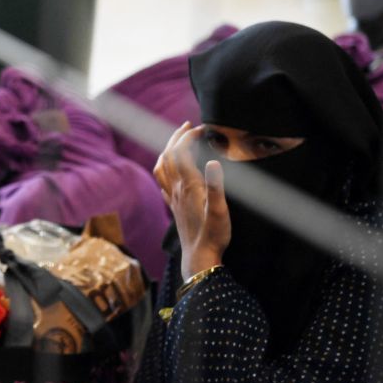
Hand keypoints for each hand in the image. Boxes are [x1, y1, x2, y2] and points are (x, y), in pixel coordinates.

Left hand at [153, 122, 230, 278]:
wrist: (199, 257)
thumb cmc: (213, 235)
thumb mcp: (221, 210)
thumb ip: (216, 186)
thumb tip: (213, 162)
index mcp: (189, 186)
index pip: (181, 152)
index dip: (189, 136)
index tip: (202, 128)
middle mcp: (177, 189)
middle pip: (168, 156)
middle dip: (176, 137)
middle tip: (187, 125)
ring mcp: (173, 198)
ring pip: (162, 168)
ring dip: (167, 150)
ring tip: (176, 141)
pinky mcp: (174, 207)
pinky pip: (162, 182)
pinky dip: (164, 168)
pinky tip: (169, 169)